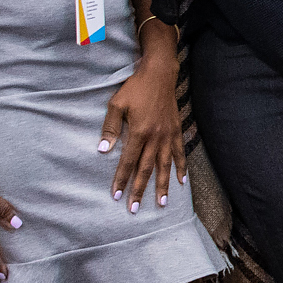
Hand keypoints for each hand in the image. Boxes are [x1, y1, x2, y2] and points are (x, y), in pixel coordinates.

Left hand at [99, 40, 185, 210]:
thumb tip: (102, 151)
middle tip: (134, 208)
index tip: (116, 196)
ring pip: (165, 166)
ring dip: (162, 185)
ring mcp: (168, 135)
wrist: (160, 74)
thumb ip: (110, 128)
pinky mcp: (176, 130)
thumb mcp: (116, 105)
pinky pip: (179, 153)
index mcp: (139, 132)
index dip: (121, 180)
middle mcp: (155, 137)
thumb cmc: (135, 88)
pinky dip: (180, 167)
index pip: (127, 162)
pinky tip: (181, 181)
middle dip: (139, 190)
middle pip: (146, 169)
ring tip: (161, 203)